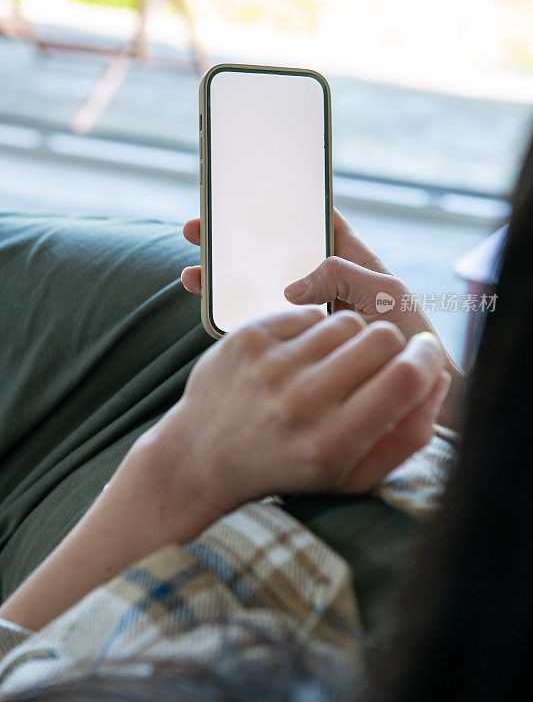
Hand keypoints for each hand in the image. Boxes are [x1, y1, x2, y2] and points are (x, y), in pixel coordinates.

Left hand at [0, 307, 447, 630]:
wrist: (201, 457)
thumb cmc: (288, 468)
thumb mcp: (352, 476)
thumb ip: (406, 436)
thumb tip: (437, 380)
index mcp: (331, 444)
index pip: (405, 379)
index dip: (428, 361)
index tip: (424, 357)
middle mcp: (299, 403)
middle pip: (382, 338)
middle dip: (390, 348)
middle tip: (375, 365)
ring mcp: (269, 366)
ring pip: (346, 321)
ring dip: (350, 340)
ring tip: (330, 366)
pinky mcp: (246, 338)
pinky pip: (308, 313)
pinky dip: (312, 332)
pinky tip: (298, 358)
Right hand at [180, 209, 462, 428]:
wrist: (411, 390)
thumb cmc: (408, 334)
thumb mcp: (385, 293)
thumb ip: (344, 276)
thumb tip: (292, 287)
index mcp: (345, 258)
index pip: (311, 220)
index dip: (280, 203)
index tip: (243, 192)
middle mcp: (319, 280)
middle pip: (270, 251)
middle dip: (233, 238)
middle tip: (197, 229)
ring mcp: (305, 309)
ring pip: (257, 283)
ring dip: (224, 275)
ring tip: (191, 272)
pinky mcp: (296, 338)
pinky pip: (260, 319)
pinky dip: (233, 311)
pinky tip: (209, 307)